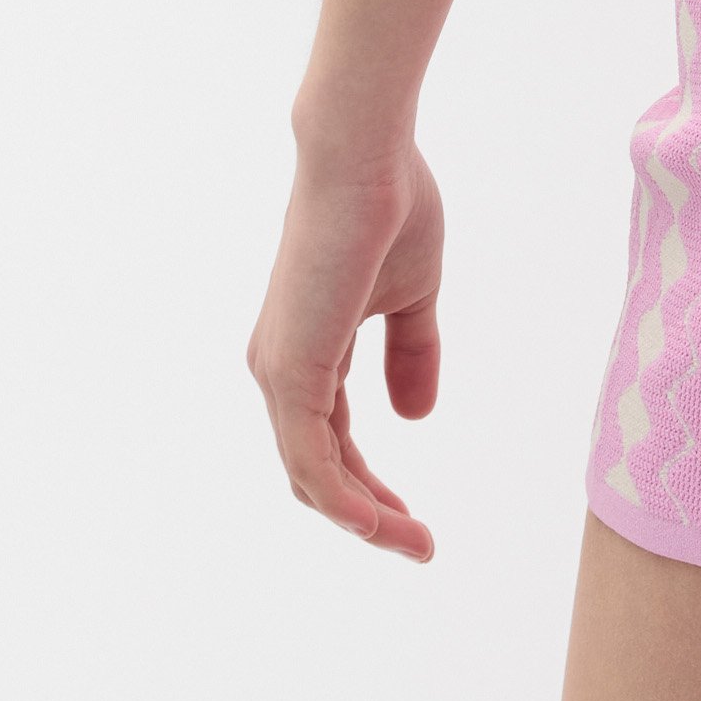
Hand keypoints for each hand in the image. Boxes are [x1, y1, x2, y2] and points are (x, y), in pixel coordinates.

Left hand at [247, 145, 442, 560]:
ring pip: (313, 477)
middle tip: (420, 545)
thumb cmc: (388, 207)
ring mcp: (280, 370)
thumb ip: (411, 352)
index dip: (372, 488)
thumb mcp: (412, 295)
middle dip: (370, 515)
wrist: (365, 155)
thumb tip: (415, 418)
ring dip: (365, 518)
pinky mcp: (290, 368)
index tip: (415, 522)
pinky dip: (342, 498)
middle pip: (318, 473)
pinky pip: (311, 457)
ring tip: (415, 544)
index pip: (331, 444)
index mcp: (307, 351)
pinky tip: (375, 525)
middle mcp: (281, 368)